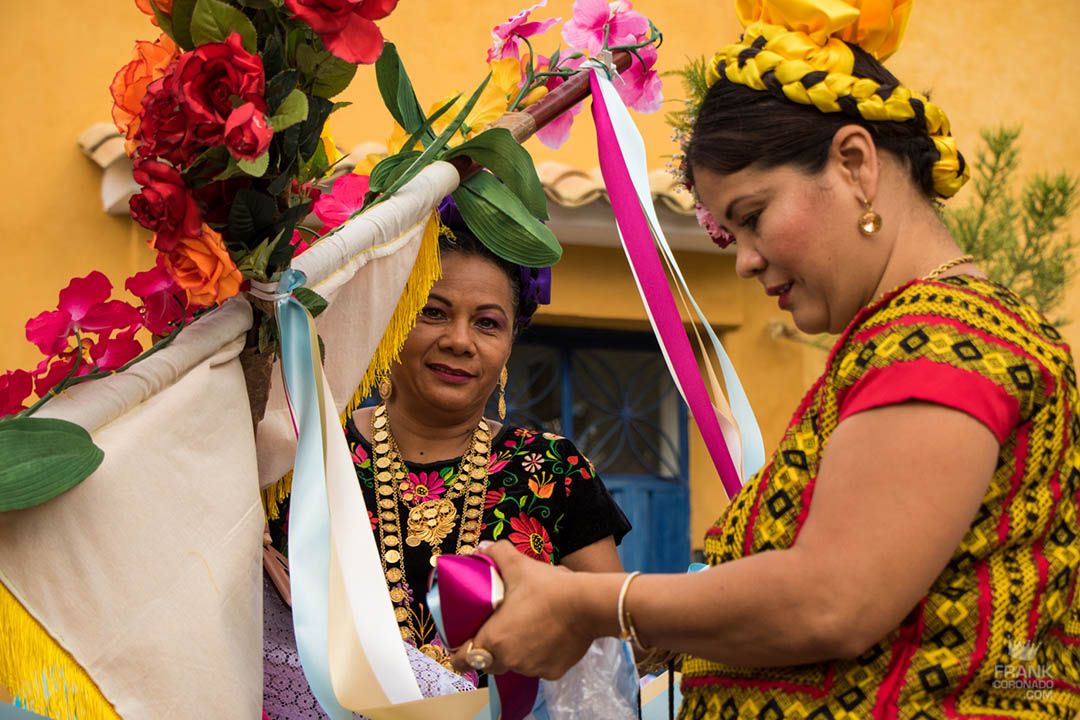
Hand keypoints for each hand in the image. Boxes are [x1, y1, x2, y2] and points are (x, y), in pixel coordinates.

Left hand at [450, 540, 594, 679]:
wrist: (588, 604)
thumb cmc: (548, 587)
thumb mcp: (518, 565)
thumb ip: (496, 554)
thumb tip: (481, 547)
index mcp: (494, 639)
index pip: (462, 659)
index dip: (459, 652)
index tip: (463, 641)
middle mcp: (510, 660)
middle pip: (489, 663)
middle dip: (489, 650)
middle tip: (498, 629)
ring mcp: (532, 669)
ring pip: (516, 664)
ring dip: (516, 652)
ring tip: (527, 628)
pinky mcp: (553, 672)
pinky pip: (539, 666)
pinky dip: (540, 655)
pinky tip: (548, 635)